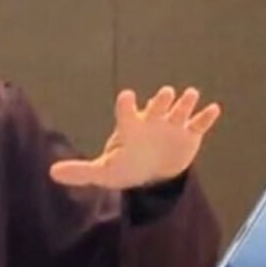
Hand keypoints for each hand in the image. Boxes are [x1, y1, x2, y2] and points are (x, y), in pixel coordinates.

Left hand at [49, 86, 220, 189]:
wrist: (150, 173)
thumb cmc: (125, 166)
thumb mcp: (103, 172)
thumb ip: (81, 171)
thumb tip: (51, 173)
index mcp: (131, 127)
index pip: (126, 113)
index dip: (126, 106)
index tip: (125, 96)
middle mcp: (152, 121)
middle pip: (156, 107)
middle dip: (160, 101)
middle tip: (165, 93)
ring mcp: (171, 126)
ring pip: (179, 111)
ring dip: (185, 103)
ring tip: (191, 94)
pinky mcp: (188, 135)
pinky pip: (199, 124)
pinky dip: (205, 117)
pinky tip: (213, 109)